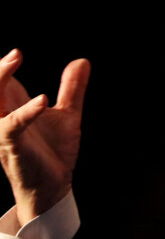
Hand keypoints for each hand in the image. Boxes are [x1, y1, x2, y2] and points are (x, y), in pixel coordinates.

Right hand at [0, 49, 90, 226]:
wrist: (55, 186)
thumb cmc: (54, 151)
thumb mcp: (67, 115)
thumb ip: (72, 89)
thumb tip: (82, 61)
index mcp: (15, 107)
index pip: (3, 81)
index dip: (5, 66)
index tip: (18, 52)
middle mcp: (5, 117)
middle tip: (16, 54)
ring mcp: (5, 132)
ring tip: (14, 60)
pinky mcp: (13, 147)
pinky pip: (11, 127)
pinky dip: (26, 112)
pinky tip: (43, 101)